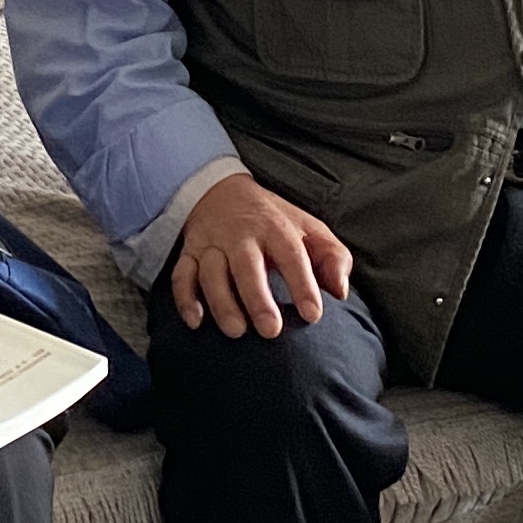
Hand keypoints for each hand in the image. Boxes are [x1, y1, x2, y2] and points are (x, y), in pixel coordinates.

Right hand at [170, 171, 353, 337]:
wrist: (221, 191)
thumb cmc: (275, 221)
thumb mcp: (310, 228)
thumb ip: (332, 257)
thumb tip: (340, 291)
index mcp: (276, 228)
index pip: (291, 255)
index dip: (303, 285)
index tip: (313, 314)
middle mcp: (241, 235)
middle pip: (246, 266)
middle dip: (257, 298)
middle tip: (271, 330)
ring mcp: (212, 243)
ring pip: (211, 273)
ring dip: (222, 303)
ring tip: (237, 331)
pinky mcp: (189, 253)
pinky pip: (182, 275)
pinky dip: (185, 298)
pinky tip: (196, 322)